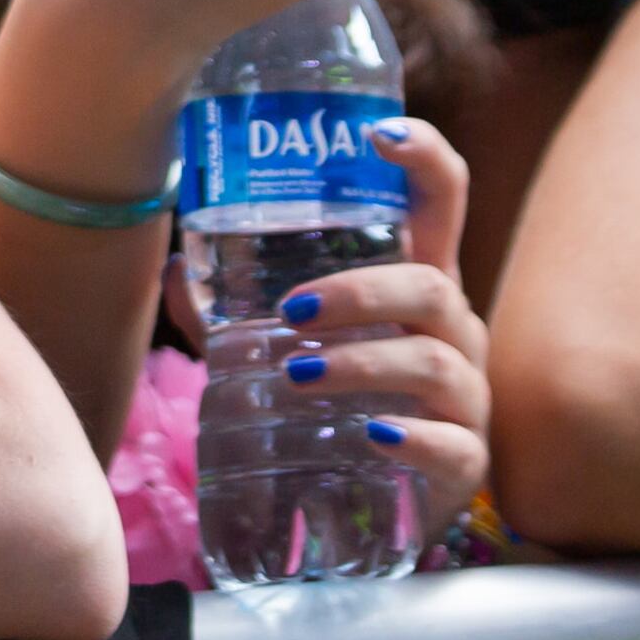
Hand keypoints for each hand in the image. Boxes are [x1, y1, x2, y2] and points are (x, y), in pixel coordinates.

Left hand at [265, 117, 491, 541]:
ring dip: (360, 362)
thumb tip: (173, 265)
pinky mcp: (464, 462)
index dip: (426, 159)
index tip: (381, 132)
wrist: (368, 506)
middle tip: (291, 311)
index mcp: (414, 286)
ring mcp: (466, 398)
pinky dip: (408, 437)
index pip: (443, 204)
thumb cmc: (332, 403)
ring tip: (295, 376)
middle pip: (433, 286)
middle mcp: (451, 333)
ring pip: (434, 362)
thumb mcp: (280, 349)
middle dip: (361, 291)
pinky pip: (450, 444)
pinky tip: (369, 433)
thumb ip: (228, 312)